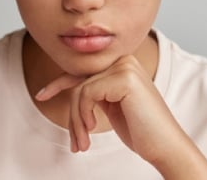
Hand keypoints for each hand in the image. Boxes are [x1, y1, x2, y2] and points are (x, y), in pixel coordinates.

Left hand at [35, 56, 203, 167]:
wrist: (165, 147)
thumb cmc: (141, 131)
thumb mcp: (111, 106)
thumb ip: (95, 91)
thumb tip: (69, 86)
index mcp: (122, 65)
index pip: (82, 71)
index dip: (59, 83)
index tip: (42, 95)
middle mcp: (124, 60)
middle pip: (79, 82)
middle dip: (72, 114)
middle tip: (75, 142)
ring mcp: (124, 67)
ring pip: (80, 91)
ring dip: (77, 121)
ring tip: (82, 143)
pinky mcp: (123, 78)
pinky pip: (86, 94)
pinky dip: (84, 116)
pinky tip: (92, 129)